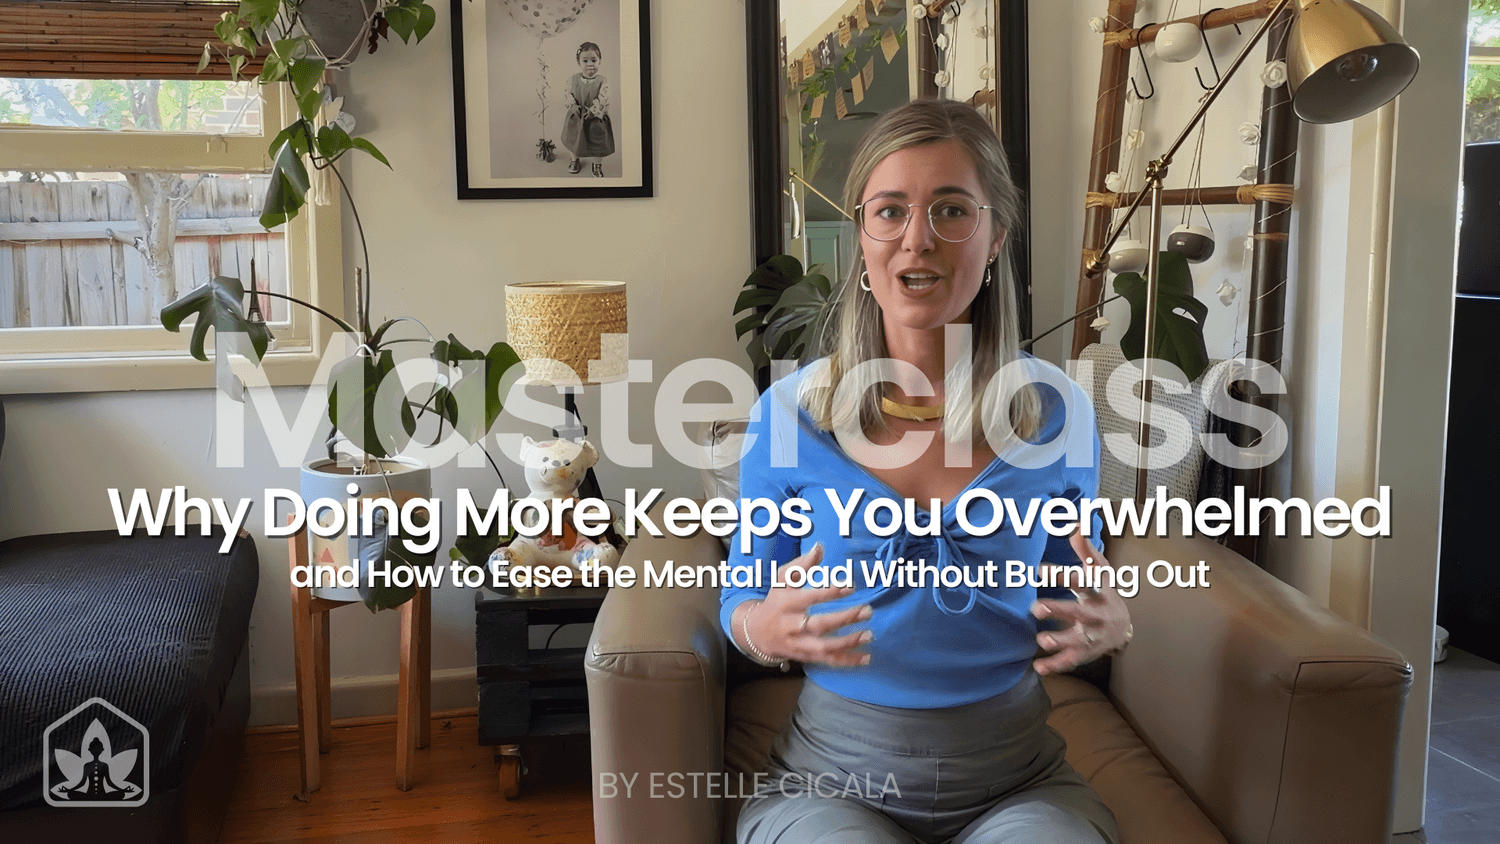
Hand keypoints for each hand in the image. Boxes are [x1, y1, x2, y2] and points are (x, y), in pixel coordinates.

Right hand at [736, 542, 873, 667]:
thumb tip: (820, 547)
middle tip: (867, 610)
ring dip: (848, 642)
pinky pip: (827, 661)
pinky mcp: (805, 656)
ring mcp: (798, 644)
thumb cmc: (775, 600)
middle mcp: (791, 625)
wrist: (756, 632)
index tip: (851, 586)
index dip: (830, 593)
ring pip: (824, 647)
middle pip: (819, 625)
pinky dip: (847, 661)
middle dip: (844, 619)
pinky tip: (866, 658)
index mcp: (785, 603)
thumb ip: (802, 564)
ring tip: (869, 634)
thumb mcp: (782, 579)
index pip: (810, 598)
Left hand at [1029, 529, 1132, 675]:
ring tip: (1041, 640)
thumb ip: (1085, 549)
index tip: (1040, 569)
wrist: (1125, 628)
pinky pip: (1070, 661)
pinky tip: (1039, 668)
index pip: (1081, 581)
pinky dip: (1055, 666)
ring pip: (1075, 641)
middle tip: (1036, 608)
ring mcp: (1091, 635)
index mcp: (1097, 592)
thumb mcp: (1100, 570)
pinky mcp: (1085, 652)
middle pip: (1077, 612)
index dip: (1061, 574)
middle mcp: (1095, 614)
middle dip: (1058, 610)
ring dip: (1059, 641)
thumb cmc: (1105, 593)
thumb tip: (1075, 523)